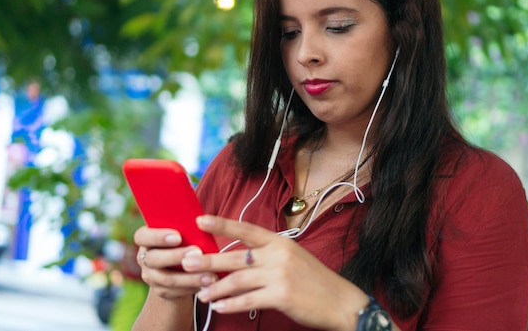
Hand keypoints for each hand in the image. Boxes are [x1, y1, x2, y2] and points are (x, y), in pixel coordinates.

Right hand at [133, 226, 217, 300]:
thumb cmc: (184, 240)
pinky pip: (175, 292)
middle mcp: (144, 258)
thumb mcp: (182, 232)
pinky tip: (208, 284)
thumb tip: (204, 221)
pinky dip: (193, 287)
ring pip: (167, 279)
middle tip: (198, 252)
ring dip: (190, 277)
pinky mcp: (161, 291)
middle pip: (154, 258)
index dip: (158, 237)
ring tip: (210, 275)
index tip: (178, 236)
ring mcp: (150, 276)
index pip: (142, 236)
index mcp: (146, 239)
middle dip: (176, 256)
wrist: (178, 267)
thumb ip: (185, 228)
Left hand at [184, 215, 368, 330]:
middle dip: (209, 261)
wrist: (340, 301)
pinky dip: (231, 305)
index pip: (246, 230)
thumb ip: (267, 255)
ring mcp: (279, 275)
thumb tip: (236, 258)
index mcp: (280, 242)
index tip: (200, 220)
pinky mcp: (281, 295)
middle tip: (187, 263)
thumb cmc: (314, 280)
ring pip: (238, 280)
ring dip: (216, 288)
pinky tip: (219, 307)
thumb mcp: (293, 257)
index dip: (222, 223)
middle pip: (235, 256)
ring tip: (202, 294)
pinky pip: (248, 300)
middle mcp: (278, 255)